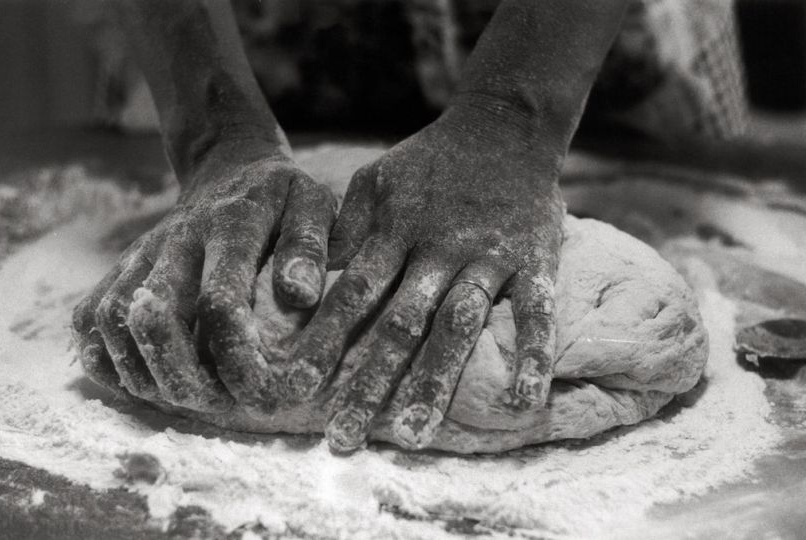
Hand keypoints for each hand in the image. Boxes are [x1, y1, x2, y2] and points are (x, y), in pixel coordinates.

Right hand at [71, 144, 335, 413]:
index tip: (262, 388)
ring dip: (142, 372)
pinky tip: (142, 379)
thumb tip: (300, 295)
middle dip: (181, 375)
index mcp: (231, 225)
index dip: (235, 354)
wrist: (230, 168)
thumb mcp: (314, 205)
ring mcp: (140, 253)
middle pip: (153, 318)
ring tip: (184, 399)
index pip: (220, 300)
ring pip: (112, 321)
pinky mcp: (118, 267)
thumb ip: (310, 246)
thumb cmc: (283, 197)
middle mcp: (175, 239)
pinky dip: (104, 358)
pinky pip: (88, 319)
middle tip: (215, 404)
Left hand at [285, 102, 565, 451]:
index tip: (297, 389)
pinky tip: (525, 403)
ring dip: (435, 383)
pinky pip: (538, 313)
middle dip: (369, 383)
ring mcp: (489, 258)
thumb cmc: (430, 161)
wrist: (504, 126)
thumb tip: (302, 284)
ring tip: (412, 438)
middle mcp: (438, 251)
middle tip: (342, 439)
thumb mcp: (374, 182)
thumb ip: (343, 231)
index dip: (323, 343)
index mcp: (394, 233)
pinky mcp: (536, 261)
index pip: (353, 296)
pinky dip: (534, 355)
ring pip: (458, 327)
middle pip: (400, 325)